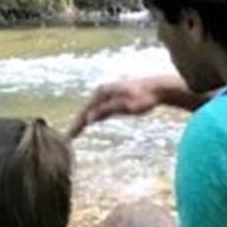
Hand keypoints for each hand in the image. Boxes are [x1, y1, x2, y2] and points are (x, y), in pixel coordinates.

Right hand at [69, 73, 192, 137]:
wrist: (158, 89)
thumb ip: (107, 110)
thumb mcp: (125, 106)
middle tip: (68, 137)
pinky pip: (99, 108)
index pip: (85, 112)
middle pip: (86, 110)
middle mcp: (102, 91)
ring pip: (92, 109)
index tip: (68, 137)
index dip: (76, 125)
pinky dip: (93, 116)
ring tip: (75, 132)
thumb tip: (89, 118)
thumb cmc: (143, 98)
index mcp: (102, 92)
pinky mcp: (115, 97)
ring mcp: (108, 94)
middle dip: (77, 123)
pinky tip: (90, 122)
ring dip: (84, 120)